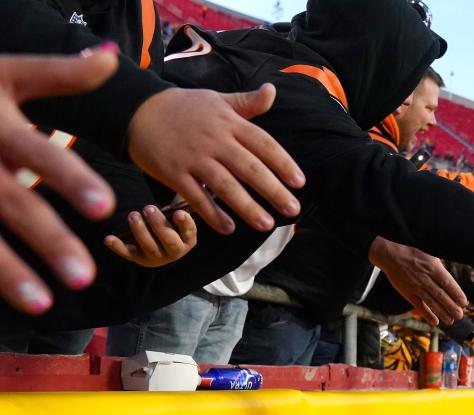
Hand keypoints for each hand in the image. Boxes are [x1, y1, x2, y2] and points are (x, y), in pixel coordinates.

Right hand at [0, 48, 118, 313]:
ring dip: (9, 271)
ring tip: (42, 303)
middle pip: (14, 203)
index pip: (40, 153)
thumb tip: (111, 59)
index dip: (70, 179)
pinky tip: (12, 302)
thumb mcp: (5, 74)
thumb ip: (59, 74)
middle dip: (49, 239)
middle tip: (84, 274)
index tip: (106, 207)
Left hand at [103, 205, 197, 266]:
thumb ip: (184, 199)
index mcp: (188, 239)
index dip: (185, 223)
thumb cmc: (170, 222)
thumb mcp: (178, 212)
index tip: (178, 213)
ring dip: (140, 231)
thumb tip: (197, 180)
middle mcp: (175, 251)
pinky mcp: (139, 258)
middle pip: (168, 240)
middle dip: (158, 224)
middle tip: (149, 208)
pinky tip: (109, 238)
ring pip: (149, 246)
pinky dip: (118, 247)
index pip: (189, 232)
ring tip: (133, 215)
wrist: (159, 244)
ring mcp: (157, 257)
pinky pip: (128, 253)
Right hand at [126, 84, 304, 234]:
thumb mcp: (217, 100)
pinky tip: (228, 228)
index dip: (283, 163)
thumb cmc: (184, 107)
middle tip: (292, 209)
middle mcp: (214, 141)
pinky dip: (211, 214)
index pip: (263, 144)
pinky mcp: (173, 173)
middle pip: (249, 168)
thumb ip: (247, 103)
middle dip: (273, 190)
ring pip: (225, 186)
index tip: (299, 182)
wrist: (137, 109)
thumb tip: (272, 91)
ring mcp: (193, 158)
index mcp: (229, 123)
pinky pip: (196, 197)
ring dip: (247, 207)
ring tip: (266, 225)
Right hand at [370, 237, 466, 324]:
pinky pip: (419, 305)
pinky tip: (435, 322)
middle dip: (451, 307)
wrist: (389, 253)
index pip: (447, 283)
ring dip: (442, 313)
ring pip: (431, 302)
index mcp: (432, 266)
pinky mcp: (407, 293)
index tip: (464, 302)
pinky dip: (427, 314)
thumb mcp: (429, 252)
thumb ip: (440, 264)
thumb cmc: (412, 250)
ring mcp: (415, 287)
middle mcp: (425, 278)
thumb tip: (453, 274)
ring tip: (451, 321)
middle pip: (441, 295)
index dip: (456, 294)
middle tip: (460, 315)